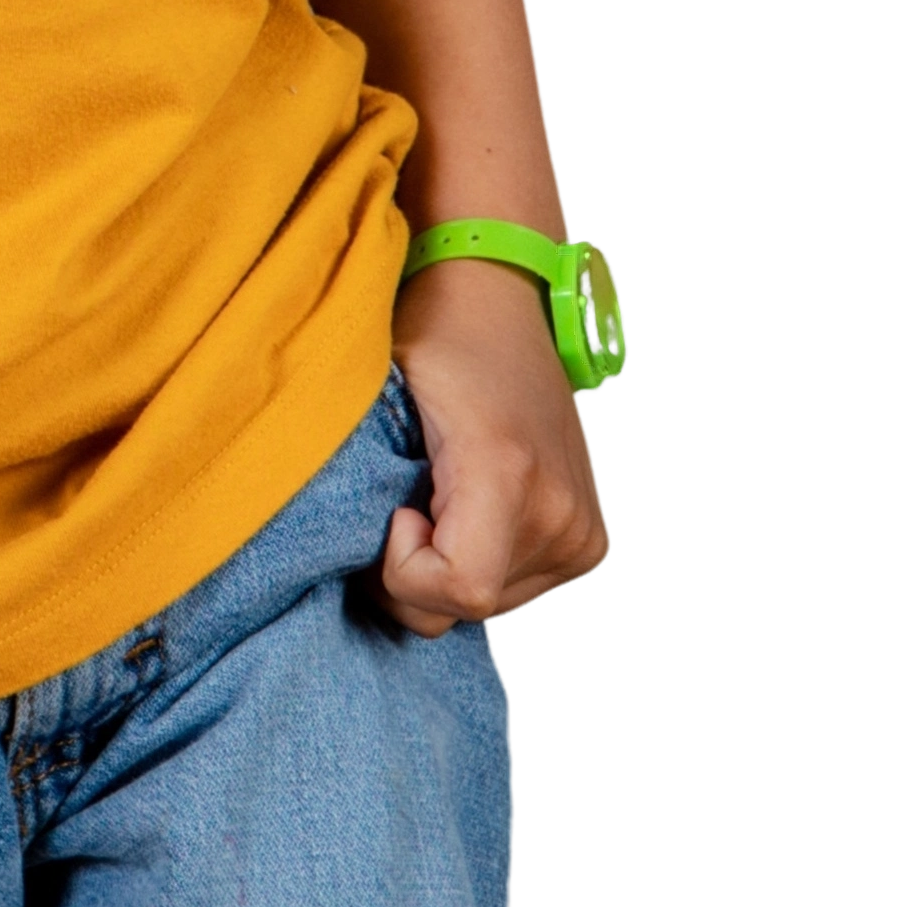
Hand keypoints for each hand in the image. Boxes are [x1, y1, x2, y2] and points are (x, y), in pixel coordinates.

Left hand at [376, 253, 615, 634]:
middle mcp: (560, 515)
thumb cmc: (435, 335)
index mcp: (509, 474)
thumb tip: (320, 544)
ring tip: (436, 499)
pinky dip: (479, 561)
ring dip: (447, 567)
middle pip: (465, 609)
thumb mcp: (378, 394)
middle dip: (414, 573)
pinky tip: (464, 511)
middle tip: (401, 504)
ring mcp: (581, 532)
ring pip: (487, 606)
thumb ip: (357, 476)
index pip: (459, 592)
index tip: (395, 509)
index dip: (403, 570)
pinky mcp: (586, 540)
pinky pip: (515, 588)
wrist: (500, 297)